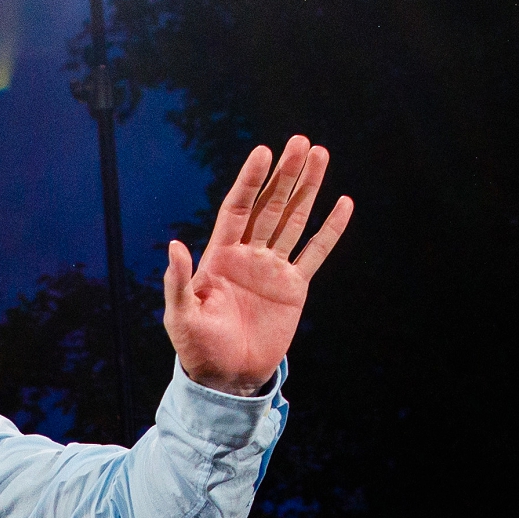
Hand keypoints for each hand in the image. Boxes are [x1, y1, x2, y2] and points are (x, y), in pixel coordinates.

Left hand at [163, 136, 352, 395]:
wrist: (227, 376)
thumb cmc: (197, 347)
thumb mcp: (181, 315)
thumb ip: (180, 281)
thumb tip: (175, 245)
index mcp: (220, 255)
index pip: (238, 208)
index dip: (250, 181)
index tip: (263, 152)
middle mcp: (248, 254)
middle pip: (270, 205)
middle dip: (285, 174)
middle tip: (300, 142)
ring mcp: (273, 269)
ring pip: (294, 220)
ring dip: (307, 189)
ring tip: (320, 154)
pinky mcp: (294, 288)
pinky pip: (315, 253)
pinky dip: (330, 230)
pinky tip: (343, 204)